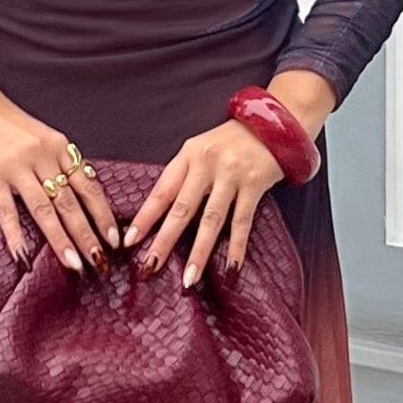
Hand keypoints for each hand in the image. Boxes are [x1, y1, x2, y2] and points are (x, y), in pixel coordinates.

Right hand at [0, 33, 119, 274]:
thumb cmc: (2, 119)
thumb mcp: (40, 134)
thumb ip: (57, 161)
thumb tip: (77, 192)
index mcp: (58, 146)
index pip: (88, 186)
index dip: (103, 215)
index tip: (114, 239)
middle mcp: (42, 157)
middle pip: (71, 203)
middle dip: (88, 236)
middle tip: (100, 262)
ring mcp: (17, 168)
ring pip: (46, 210)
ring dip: (62, 241)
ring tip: (74, 265)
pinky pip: (7, 212)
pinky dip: (16, 236)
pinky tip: (24, 257)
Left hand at [123, 69, 336, 288]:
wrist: (274, 123)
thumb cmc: (232, 142)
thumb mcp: (201, 150)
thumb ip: (184, 176)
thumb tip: (160, 214)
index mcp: (188, 155)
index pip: (161, 191)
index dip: (144, 217)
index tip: (129, 241)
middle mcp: (208, 164)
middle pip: (182, 209)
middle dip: (165, 241)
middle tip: (150, 267)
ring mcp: (232, 175)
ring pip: (211, 221)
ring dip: (199, 253)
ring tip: (189, 279)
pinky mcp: (255, 185)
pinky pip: (243, 222)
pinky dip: (237, 248)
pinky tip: (231, 269)